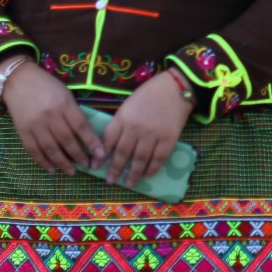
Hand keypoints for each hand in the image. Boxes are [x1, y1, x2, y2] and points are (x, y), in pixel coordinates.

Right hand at [0, 59, 103, 173]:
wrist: (18, 81)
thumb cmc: (47, 86)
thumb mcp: (65, 94)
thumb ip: (73, 113)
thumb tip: (84, 135)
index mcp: (64, 104)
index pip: (81, 127)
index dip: (91, 142)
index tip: (100, 155)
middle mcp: (50, 116)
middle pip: (67, 140)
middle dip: (78, 155)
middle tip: (87, 165)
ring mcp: (35, 125)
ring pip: (51, 148)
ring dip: (62, 163)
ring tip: (72, 171)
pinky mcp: (22, 131)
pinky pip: (34, 150)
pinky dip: (43, 162)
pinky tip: (52, 169)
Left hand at [102, 72, 194, 186]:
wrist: (175, 87)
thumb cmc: (149, 93)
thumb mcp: (129, 104)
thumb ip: (121, 122)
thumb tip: (113, 144)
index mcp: (123, 118)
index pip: (108, 140)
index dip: (101, 156)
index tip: (96, 167)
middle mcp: (135, 128)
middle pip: (123, 153)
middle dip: (115, 169)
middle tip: (110, 181)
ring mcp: (152, 134)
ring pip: (140, 159)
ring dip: (133, 173)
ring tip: (129, 183)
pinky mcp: (168, 139)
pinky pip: (158, 158)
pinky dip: (152, 169)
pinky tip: (147, 175)